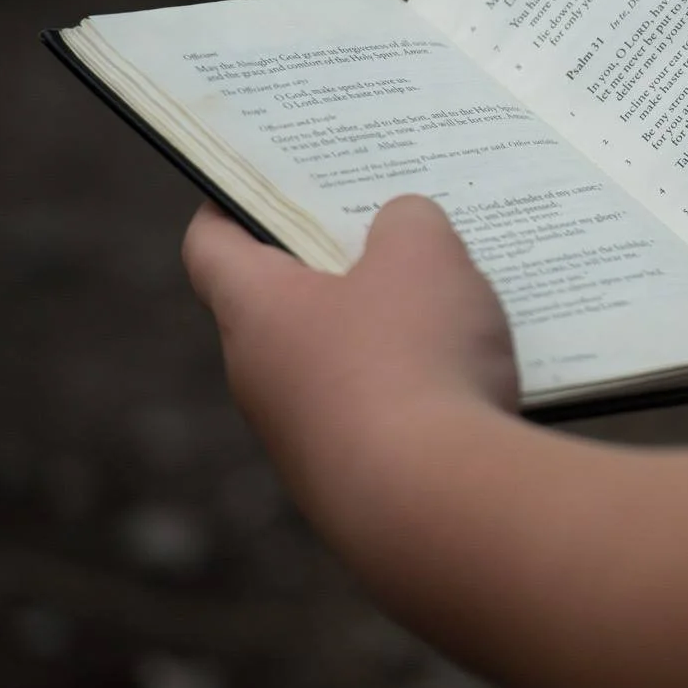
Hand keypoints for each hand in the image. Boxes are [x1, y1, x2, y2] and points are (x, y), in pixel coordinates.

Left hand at [180, 197, 519, 505]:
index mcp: (256, 312)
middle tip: (387, 226)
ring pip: (340, 366)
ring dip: (387, 335)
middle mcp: (263, 381)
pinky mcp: (355, 486)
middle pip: (284, 305)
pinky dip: (419, 394)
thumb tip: (403, 232)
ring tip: (455, 303)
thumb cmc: (412, 362)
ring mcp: (307, 442)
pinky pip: (384, 420)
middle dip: (334, 266)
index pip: (211, 246)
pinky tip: (475, 380)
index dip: (229, 204)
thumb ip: (408, 221)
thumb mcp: (424, 255)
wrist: (436, 509)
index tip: (256, 179)